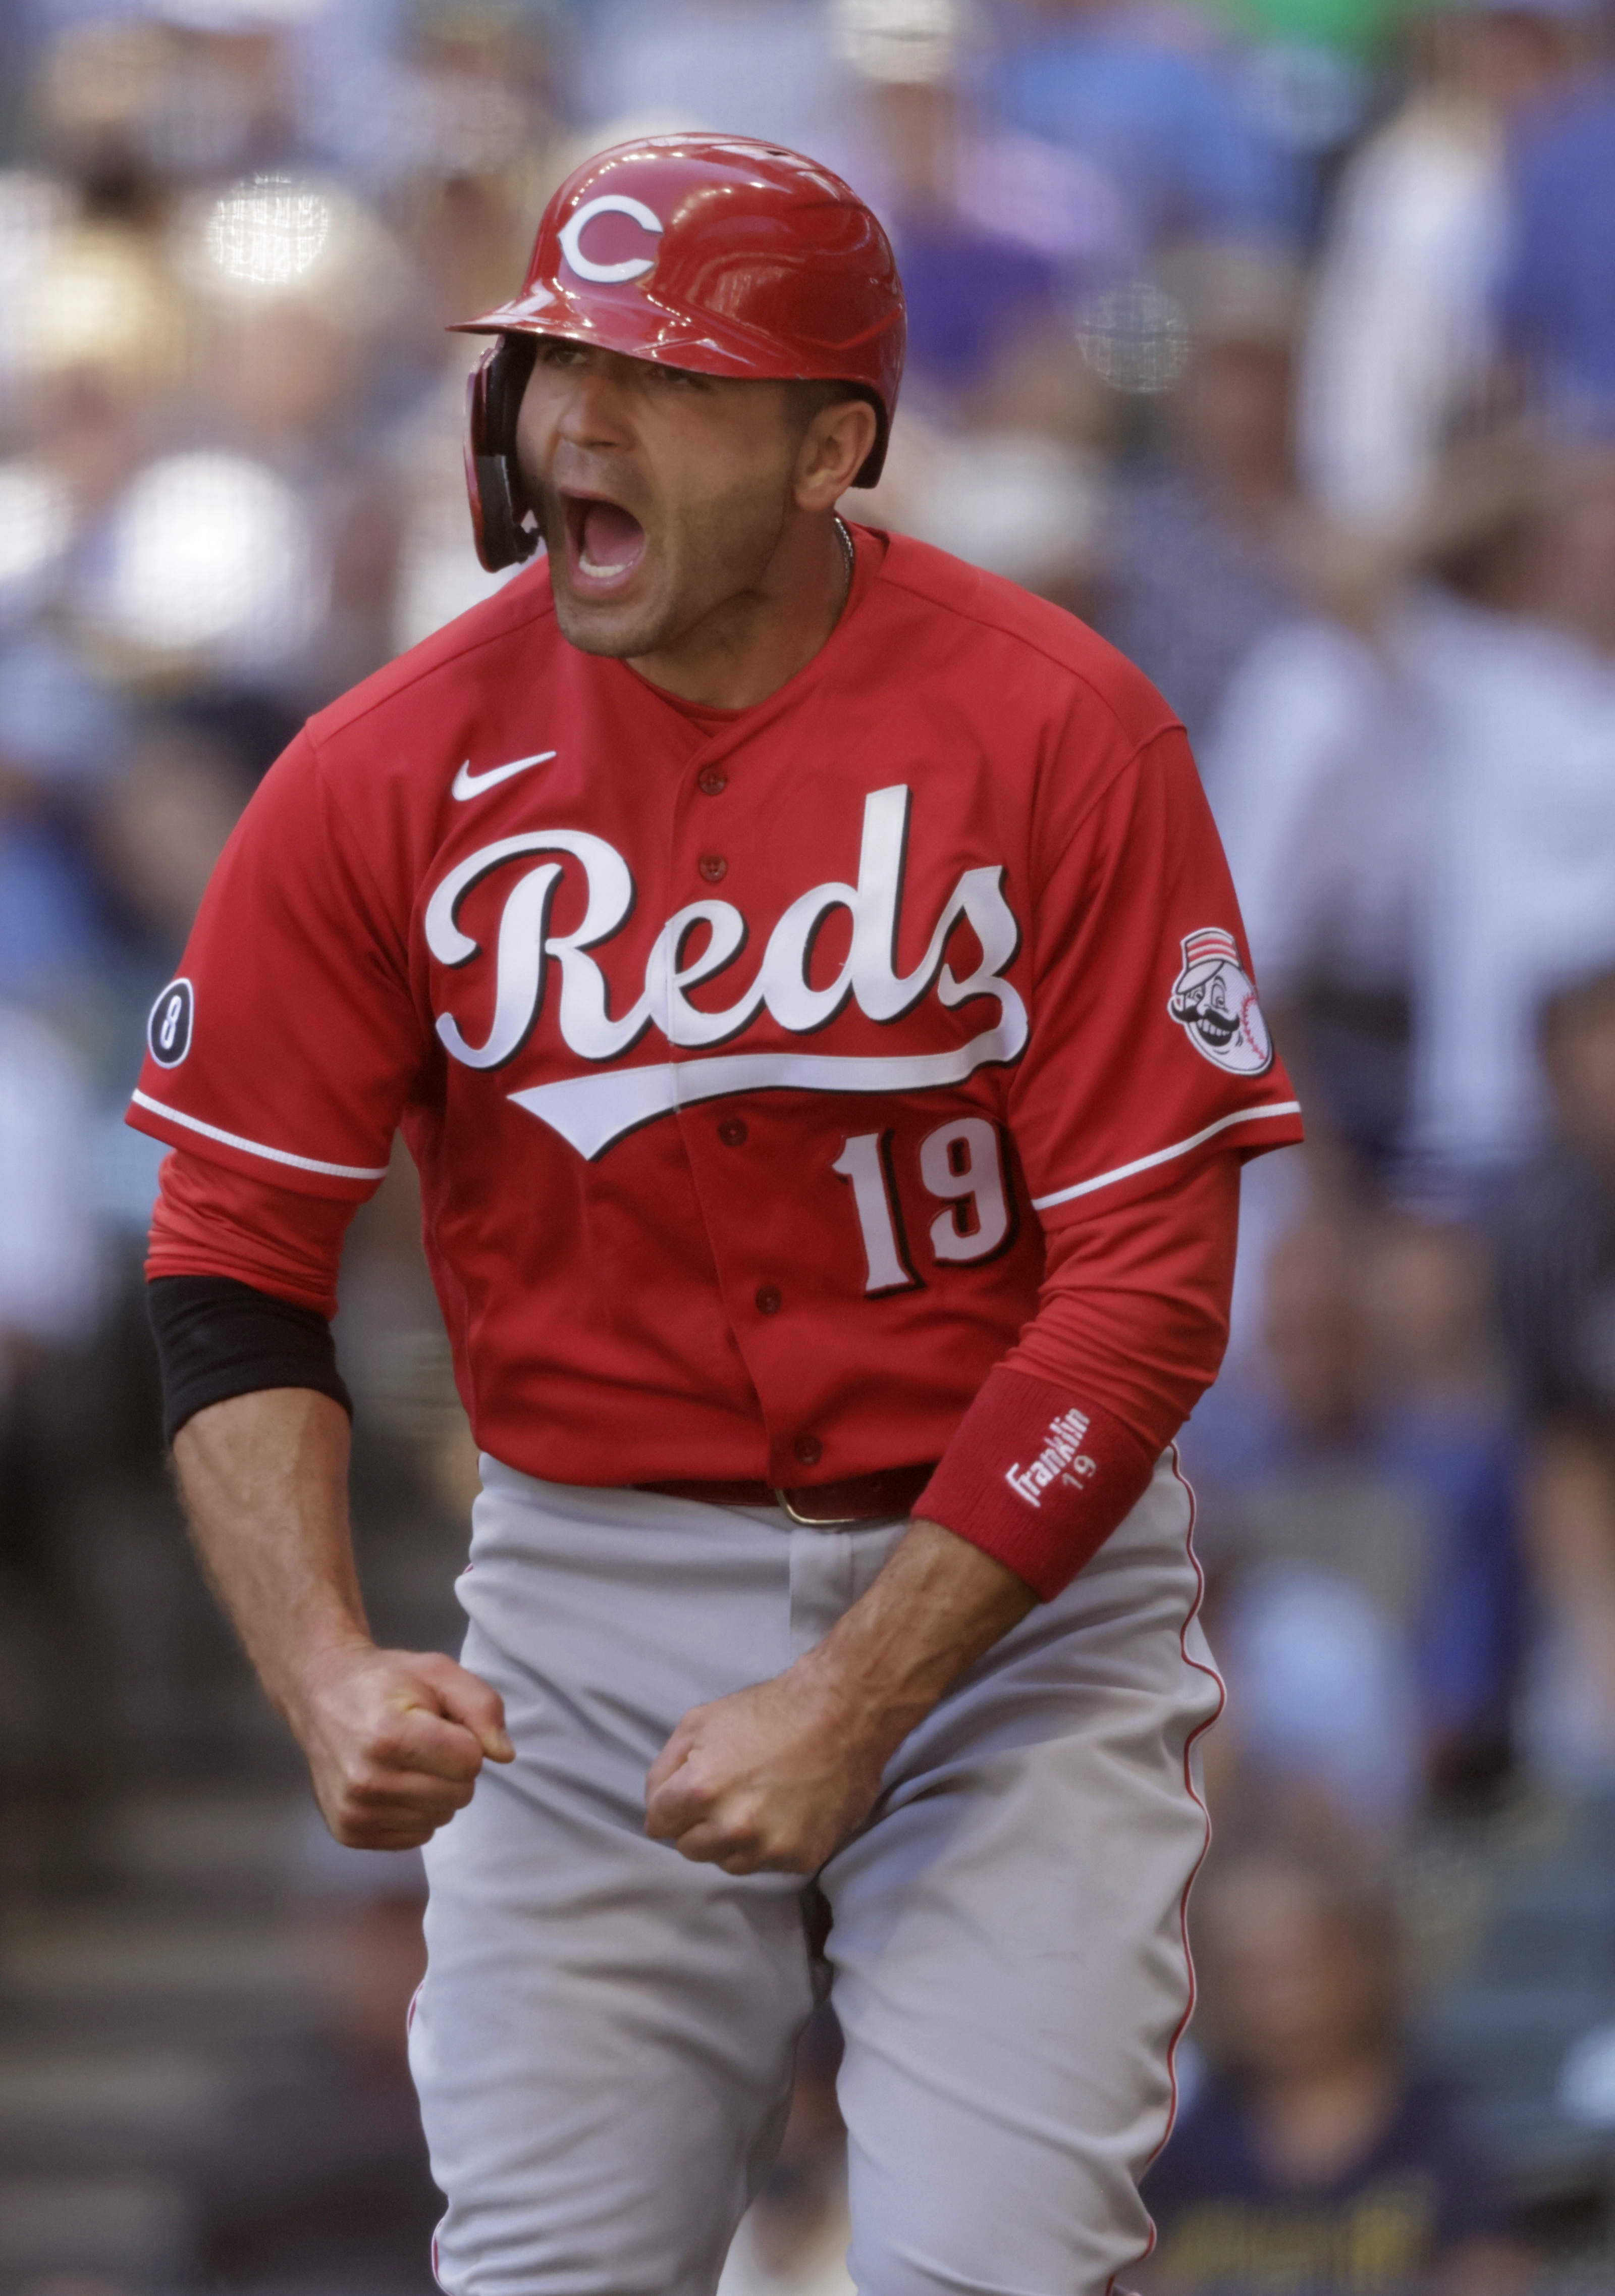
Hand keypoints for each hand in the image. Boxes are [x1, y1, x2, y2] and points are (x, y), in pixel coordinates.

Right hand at [291, 1642, 513, 1849]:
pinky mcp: (348, 1832)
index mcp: (390, 1735)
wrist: (321, 1695)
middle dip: (453, 1767)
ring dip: (434, 1791)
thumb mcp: (439, 1673)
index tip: (440, 1723)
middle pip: (459, 1795)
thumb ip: (482, 1706)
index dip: (466, 1740)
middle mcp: (367, 1780)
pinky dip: (414, 1812)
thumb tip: (504, 1755)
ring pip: (440, 1819)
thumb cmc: (386, 1682)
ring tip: (405, 1759)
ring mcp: (355, 1812)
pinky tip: (392, 1782)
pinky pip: (416, 1837)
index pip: (471, 1762)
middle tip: (423, 1740)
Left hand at [644, 1661, 889, 1874]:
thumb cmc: (769, 1711)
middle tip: (725, 1793)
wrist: (842, 1715)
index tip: (690, 1791)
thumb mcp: (700, 1721)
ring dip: (732, 1839)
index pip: (658, 1822)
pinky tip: (782, 1811)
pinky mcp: (800, 1858)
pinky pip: (765, 1864)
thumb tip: (655, 1806)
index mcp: (700, 1791)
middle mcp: (732, 1827)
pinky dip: (768, 1844)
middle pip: (689, 1848)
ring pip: (726, 1862)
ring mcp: (769, 1847)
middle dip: (698, 1824)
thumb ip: (664, 1768)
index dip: (670, 1804)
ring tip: (756, 1802)